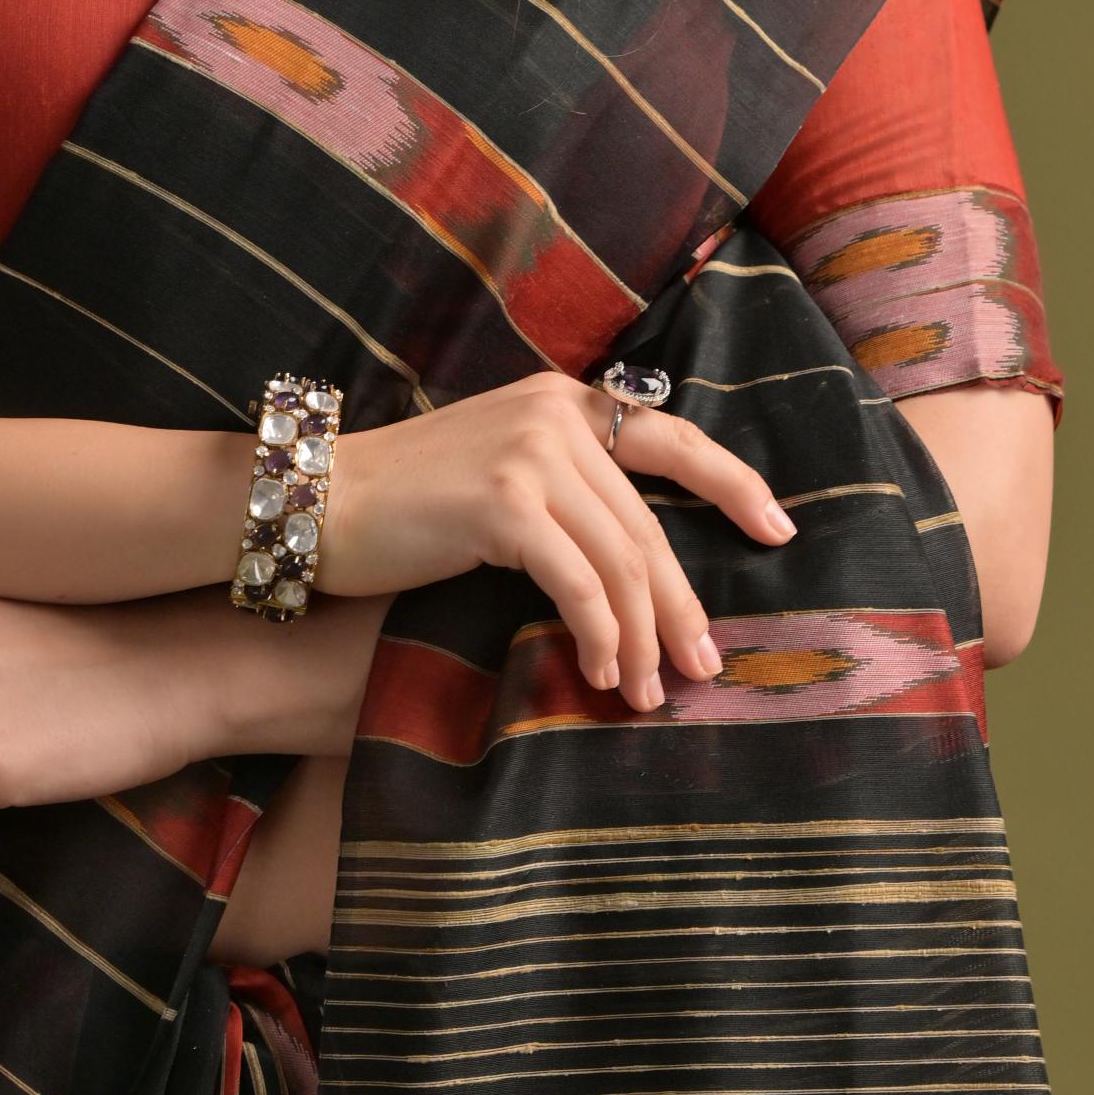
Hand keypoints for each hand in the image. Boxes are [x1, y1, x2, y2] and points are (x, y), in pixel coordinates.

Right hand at [319, 374, 793, 711]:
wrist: (313, 498)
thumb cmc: (400, 502)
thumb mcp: (496, 471)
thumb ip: (562, 486)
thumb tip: (630, 562)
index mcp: (562, 402)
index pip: (672, 440)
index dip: (733, 485)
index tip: (780, 530)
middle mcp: (556, 416)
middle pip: (648, 525)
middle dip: (683, 603)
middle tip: (705, 666)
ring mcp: (531, 456)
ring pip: (622, 560)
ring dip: (644, 635)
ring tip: (651, 691)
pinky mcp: (503, 505)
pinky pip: (578, 583)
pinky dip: (600, 634)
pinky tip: (602, 671)